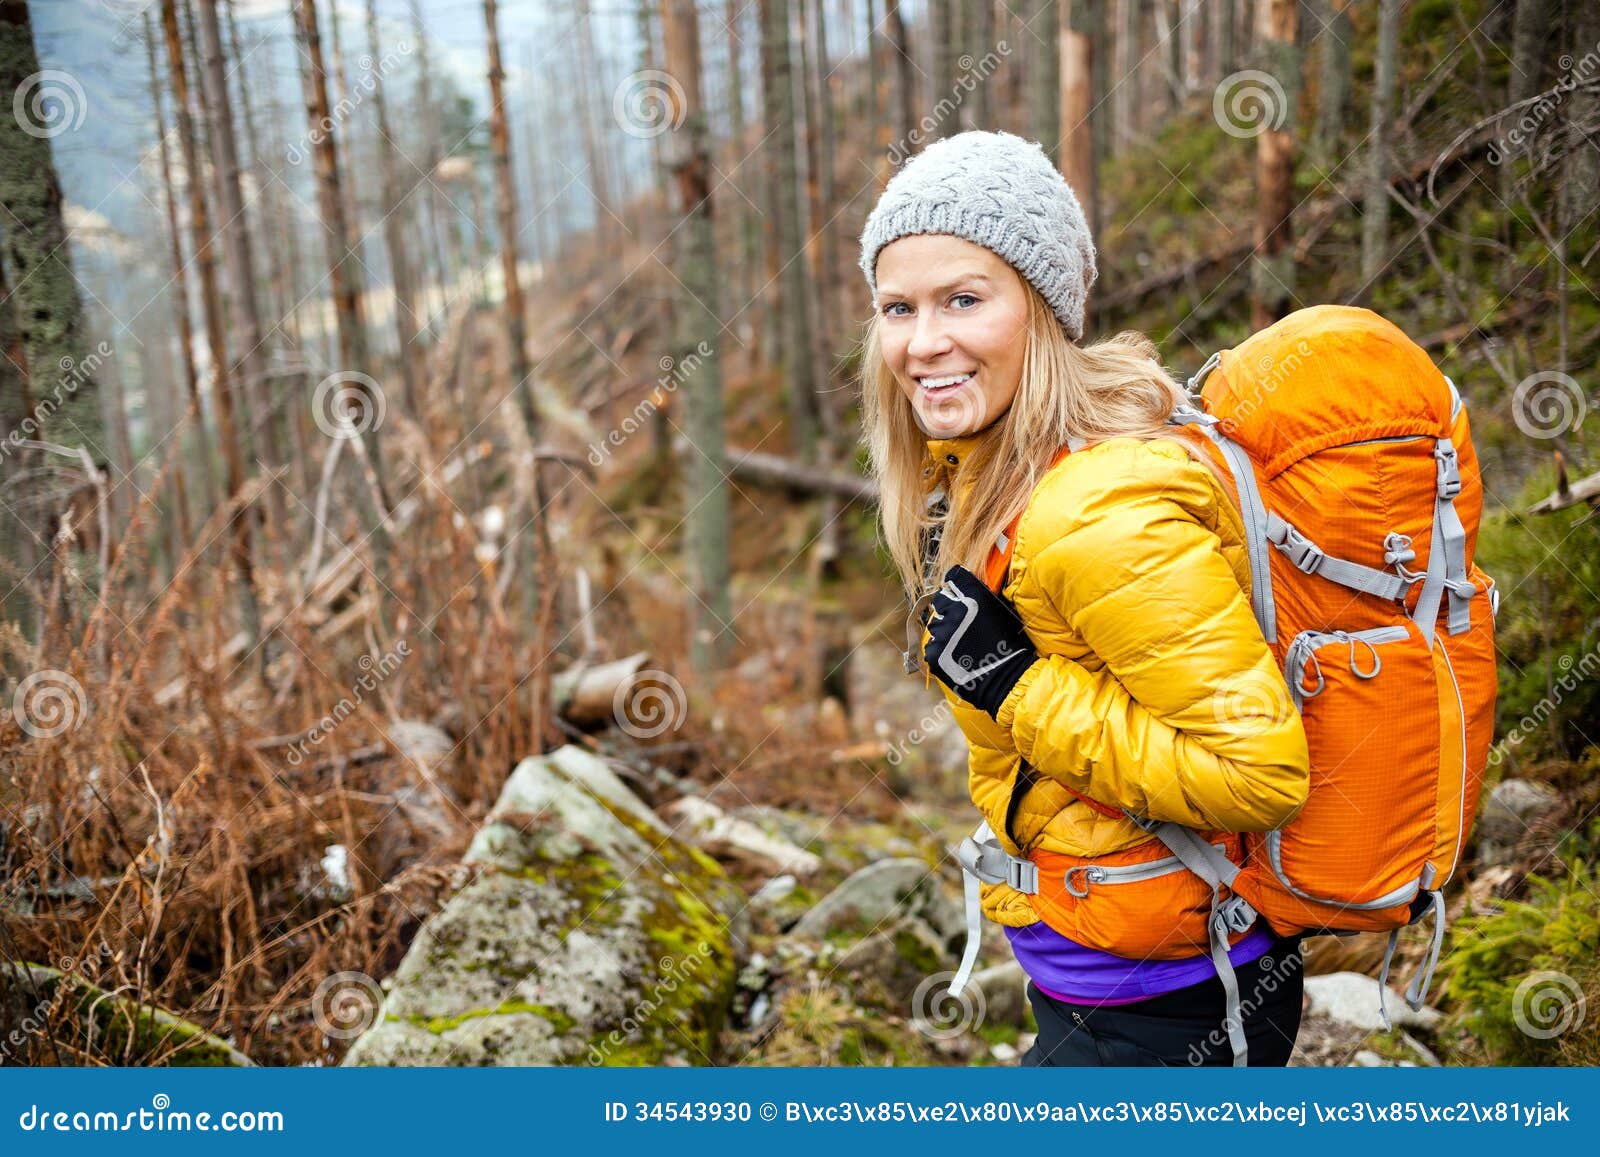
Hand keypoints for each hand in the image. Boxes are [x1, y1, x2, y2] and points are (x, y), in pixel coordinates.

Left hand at [922, 565, 1037, 717]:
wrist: (1007, 679)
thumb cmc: (1010, 644)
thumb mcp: (1000, 610)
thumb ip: (979, 594)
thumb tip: (964, 584)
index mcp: (972, 597)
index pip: (952, 578)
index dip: (957, 588)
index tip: (960, 596)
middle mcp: (953, 611)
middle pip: (940, 601)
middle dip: (950, 610)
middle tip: (963, 627)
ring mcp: (941, 632)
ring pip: (935, 624)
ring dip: (945, 631)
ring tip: (962, 645)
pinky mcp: (933, 652)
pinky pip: (932, 644)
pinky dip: (941, 649)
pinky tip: (957, 657)